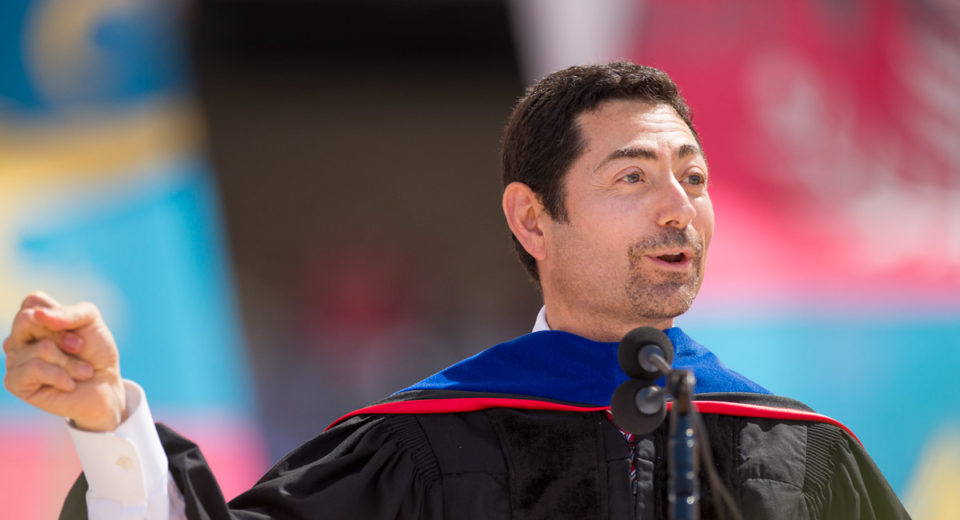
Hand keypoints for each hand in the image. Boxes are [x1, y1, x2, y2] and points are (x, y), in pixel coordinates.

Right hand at [4, 291, 125, 431]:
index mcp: (33, 319)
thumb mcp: (90, 320)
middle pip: (27, 321)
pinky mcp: (14, 382)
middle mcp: (19, 338)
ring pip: (40, 349)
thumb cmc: (96, 352)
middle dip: (63, 336)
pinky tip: (68, 384)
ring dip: (69, 362)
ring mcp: (14, 359)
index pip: (32, 301)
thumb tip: (37, 315)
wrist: (105, 386)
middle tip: (78, 348)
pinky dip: (60, 376)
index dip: (60, 315)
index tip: (78, 331)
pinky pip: (34, 369)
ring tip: (79, 371)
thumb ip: (68, 312)